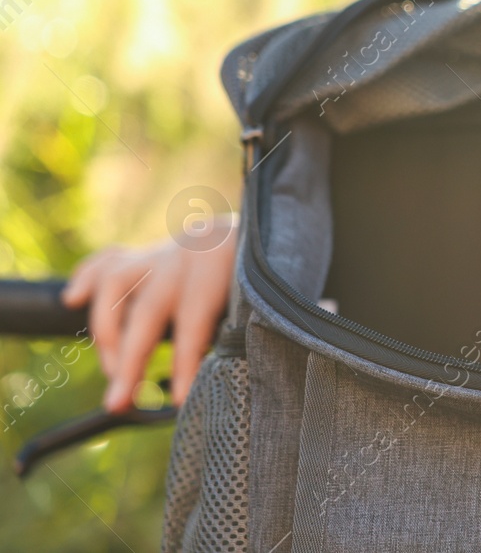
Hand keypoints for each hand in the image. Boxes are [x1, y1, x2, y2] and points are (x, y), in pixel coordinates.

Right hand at [61, 217, 237, 411]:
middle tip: (117, 404)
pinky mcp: (142, 253)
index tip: (180, 401)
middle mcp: (181, 258)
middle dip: (130, 362)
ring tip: (109, 369)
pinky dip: (85, 278)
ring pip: (117, 282)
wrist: (248, 234)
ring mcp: (158, 252)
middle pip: (147, 310)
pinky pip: (105, 261)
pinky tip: (72, 300)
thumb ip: (232, 330)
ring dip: (105, 329)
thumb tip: (213, 379)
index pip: (195, 322)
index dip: (186, 363)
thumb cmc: (250, 278)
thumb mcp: (249, 300)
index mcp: (215, 269)